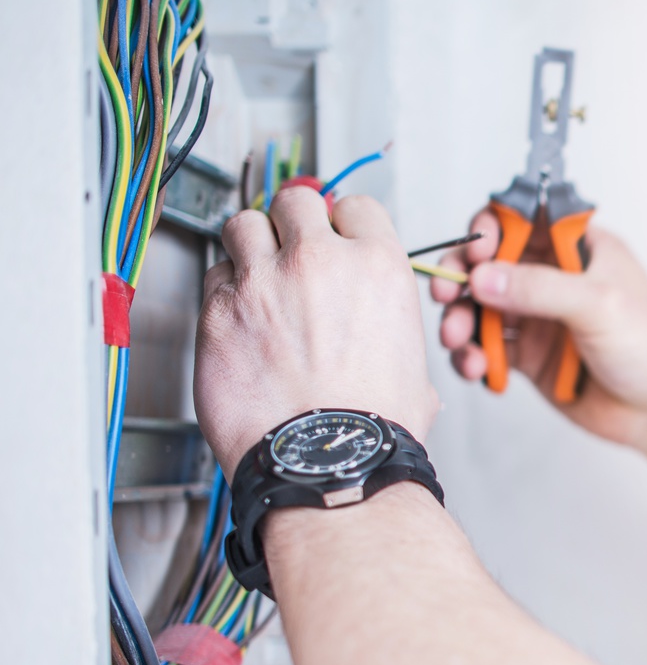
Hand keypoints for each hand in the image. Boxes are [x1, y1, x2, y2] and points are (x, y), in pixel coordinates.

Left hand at [195, 189, 439, 474]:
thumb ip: (394, 335)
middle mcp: (319, 262)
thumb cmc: (372, 429)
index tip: (335, 239)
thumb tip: (388, 346)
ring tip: (257, 277)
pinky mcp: (219, 310)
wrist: (326, 463)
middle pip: (294, 201)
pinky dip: (223, 292)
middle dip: (292, 223)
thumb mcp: (415, 370)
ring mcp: (264, 281)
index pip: (355, 206)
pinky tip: (237, 319)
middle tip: (291, 251)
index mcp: (377, 267)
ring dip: (250, 246)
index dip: (343, 223)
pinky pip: (213, 278)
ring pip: (243, 224)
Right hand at [431, 211, 646, 446]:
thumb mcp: (599, 306)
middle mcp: (555, 277)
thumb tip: (483, 276)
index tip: (476, 251)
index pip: (524, 219)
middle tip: (446, 294)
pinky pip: (486, 347)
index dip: (491, 229)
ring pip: (481, 306)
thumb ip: (539, 288)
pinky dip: (473, 355)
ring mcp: (539, 316)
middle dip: (462, 276)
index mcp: (580, 248)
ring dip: (461, 320)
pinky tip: (477, 368)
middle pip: (490, 261)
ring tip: (458, 342)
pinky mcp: (528, 354)